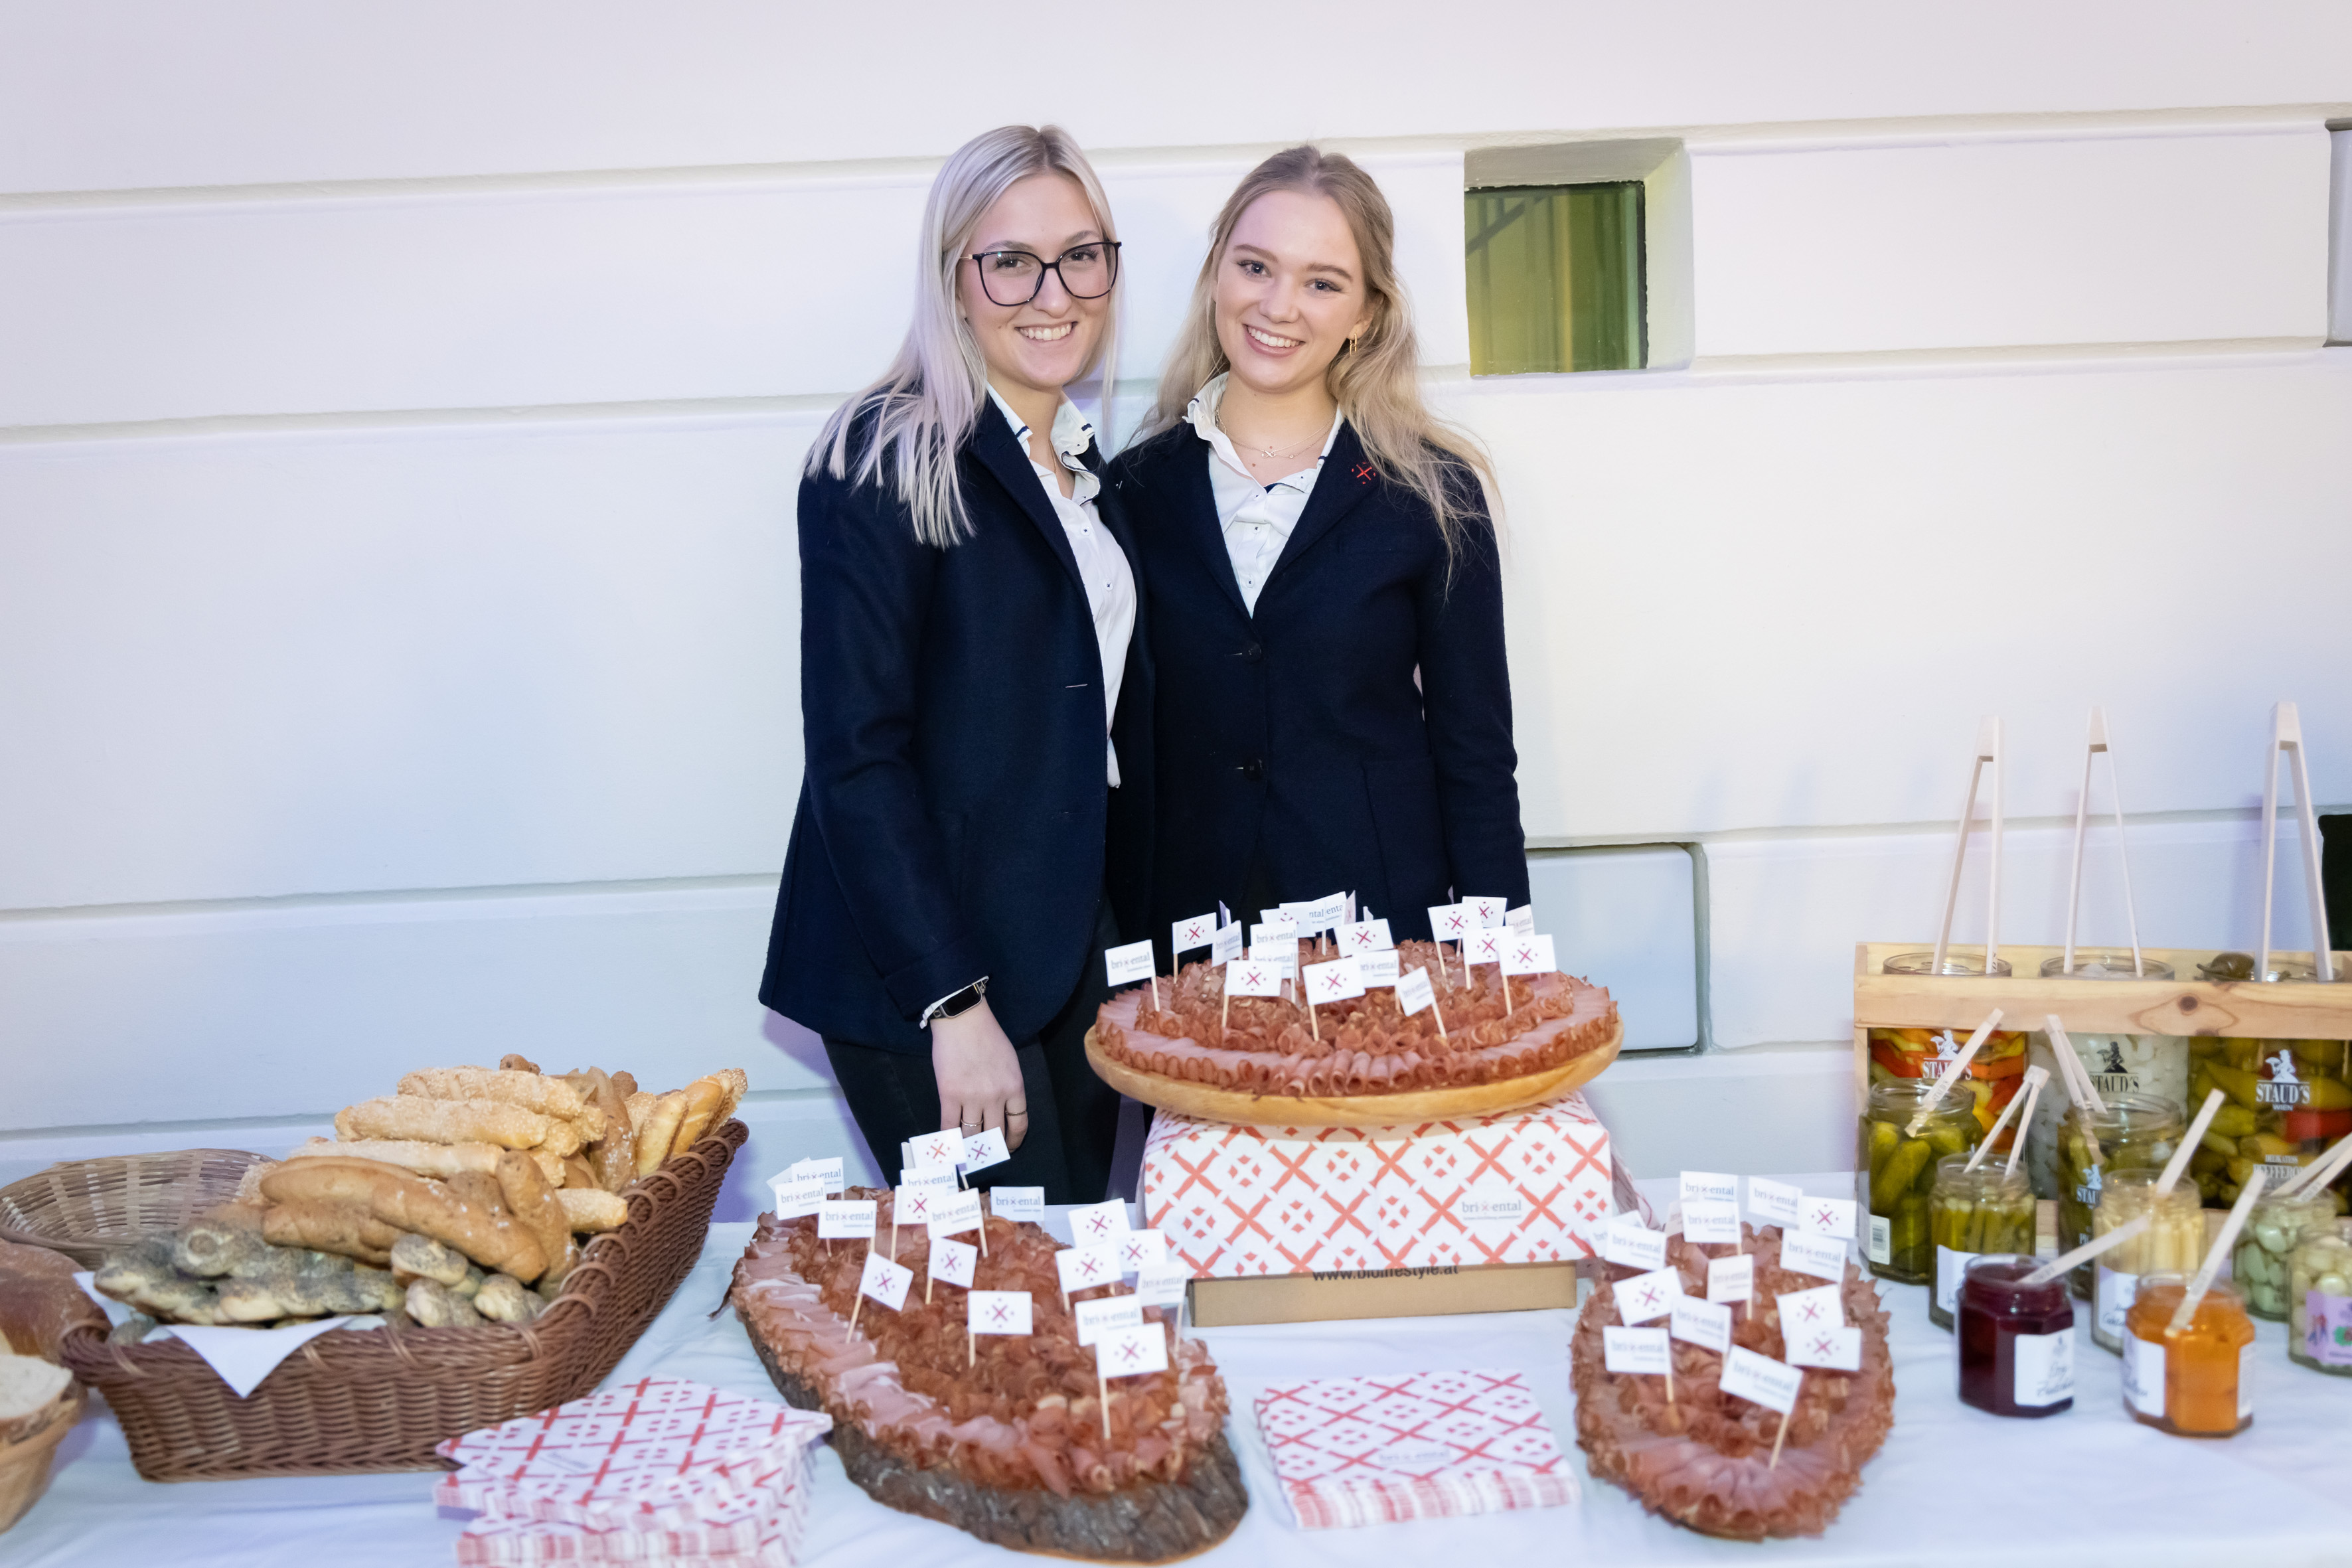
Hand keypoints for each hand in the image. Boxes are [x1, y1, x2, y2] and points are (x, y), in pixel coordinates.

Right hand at [930, 999, 1029, 1149]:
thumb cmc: (988, 1037)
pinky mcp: (949, 1095)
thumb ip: (1009, 1087)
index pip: (1019, 1124)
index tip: (1009, 1147)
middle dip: (992, 1148)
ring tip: (966, 1152)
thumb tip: (1003, 1111)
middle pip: (995, 1134)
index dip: (1014, 1141)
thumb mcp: (1010, 1063)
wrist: (963, 1020)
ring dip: (969, 1146)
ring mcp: (972, 1097)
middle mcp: (996, 1097)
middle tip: (986, 1155)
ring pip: (972, 1134)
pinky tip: (949, 1142)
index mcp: (1015, 1087)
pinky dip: (949, 1138)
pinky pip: (949, 1126)